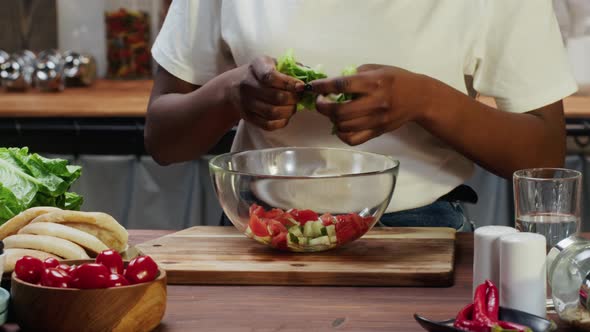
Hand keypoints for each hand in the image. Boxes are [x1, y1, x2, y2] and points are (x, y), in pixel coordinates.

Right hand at [227, 56, 303, 130]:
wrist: (234, 86)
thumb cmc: (260, 72)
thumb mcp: (272, 62)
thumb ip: (290, 67)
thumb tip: (309, 74)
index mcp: (256, 66)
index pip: (270, 76)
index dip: (289, 83)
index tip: (301, 86)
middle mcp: (248, 84)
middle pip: (275, 97)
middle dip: (293, 99)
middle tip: (299, 97)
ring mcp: (246, 103)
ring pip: (272, 112)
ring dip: (288, 111)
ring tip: (293, 106)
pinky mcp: (248, 117)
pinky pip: (267, 125)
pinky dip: (281, 122)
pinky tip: (285, 116)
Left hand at [311, 64, 434, 144]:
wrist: (420, 97)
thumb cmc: (397, 80)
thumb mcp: (378, 68)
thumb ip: (355, 74)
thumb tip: (333, 83)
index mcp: (374, 83)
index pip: (341, 85)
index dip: (322, 87)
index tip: (312, 87)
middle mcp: (374, 102)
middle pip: (339, 111)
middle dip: (323, 107)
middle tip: (322, 102)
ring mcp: (376, 120)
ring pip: (344, 126)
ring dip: (332, 120)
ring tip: (334, 112)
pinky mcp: (378, 132)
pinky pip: (353, 139)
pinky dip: (342, 134)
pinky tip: (342, 126)